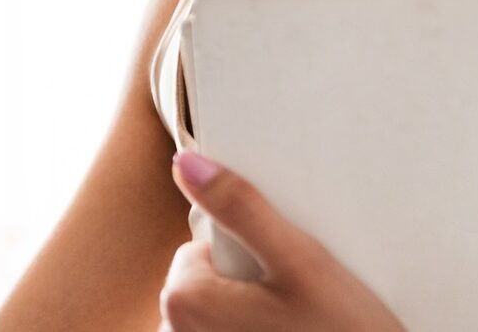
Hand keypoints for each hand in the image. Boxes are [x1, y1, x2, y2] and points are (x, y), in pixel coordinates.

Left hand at [158, 150, 404, 331]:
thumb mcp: (302, 262)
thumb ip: (240, 207)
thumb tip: (186, 162)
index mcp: (183, 298)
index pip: (201, 248)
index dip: (247, 256)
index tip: (283, 278)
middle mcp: (174, 331)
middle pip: (207, 285)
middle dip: (246, 289)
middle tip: (296, 309)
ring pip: (217, 317)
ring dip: (248, 321)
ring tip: (299, 330)